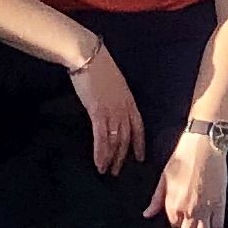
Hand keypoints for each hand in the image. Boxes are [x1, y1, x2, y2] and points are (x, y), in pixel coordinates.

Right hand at [67, 47, 144, 175]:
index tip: (140, 157)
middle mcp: (124, 108)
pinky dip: (101, 152)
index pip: (138, 126)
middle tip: (118, 171)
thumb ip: (115, 96)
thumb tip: (111, 105)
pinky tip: (99, 163)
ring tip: (107, 171)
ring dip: (111, 158)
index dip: (139, 143)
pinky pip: (102, 138)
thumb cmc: (98, 65)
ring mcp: (112, 111)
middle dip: (123, 156)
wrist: (88, 56)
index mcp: (129, 100)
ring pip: (115, 140)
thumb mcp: (113, 82)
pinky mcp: (98, 112)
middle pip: (126, 137)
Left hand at [149, 127, 227, 227]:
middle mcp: (188, 210)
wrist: (205, 145)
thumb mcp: (164, 177)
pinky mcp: (219, 204)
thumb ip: (156, 199)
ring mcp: (205, 209)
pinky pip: (218, 226)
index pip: (173, 226)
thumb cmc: (185, 156)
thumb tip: (148, 214)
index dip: (176, 227)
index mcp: (173, 204)